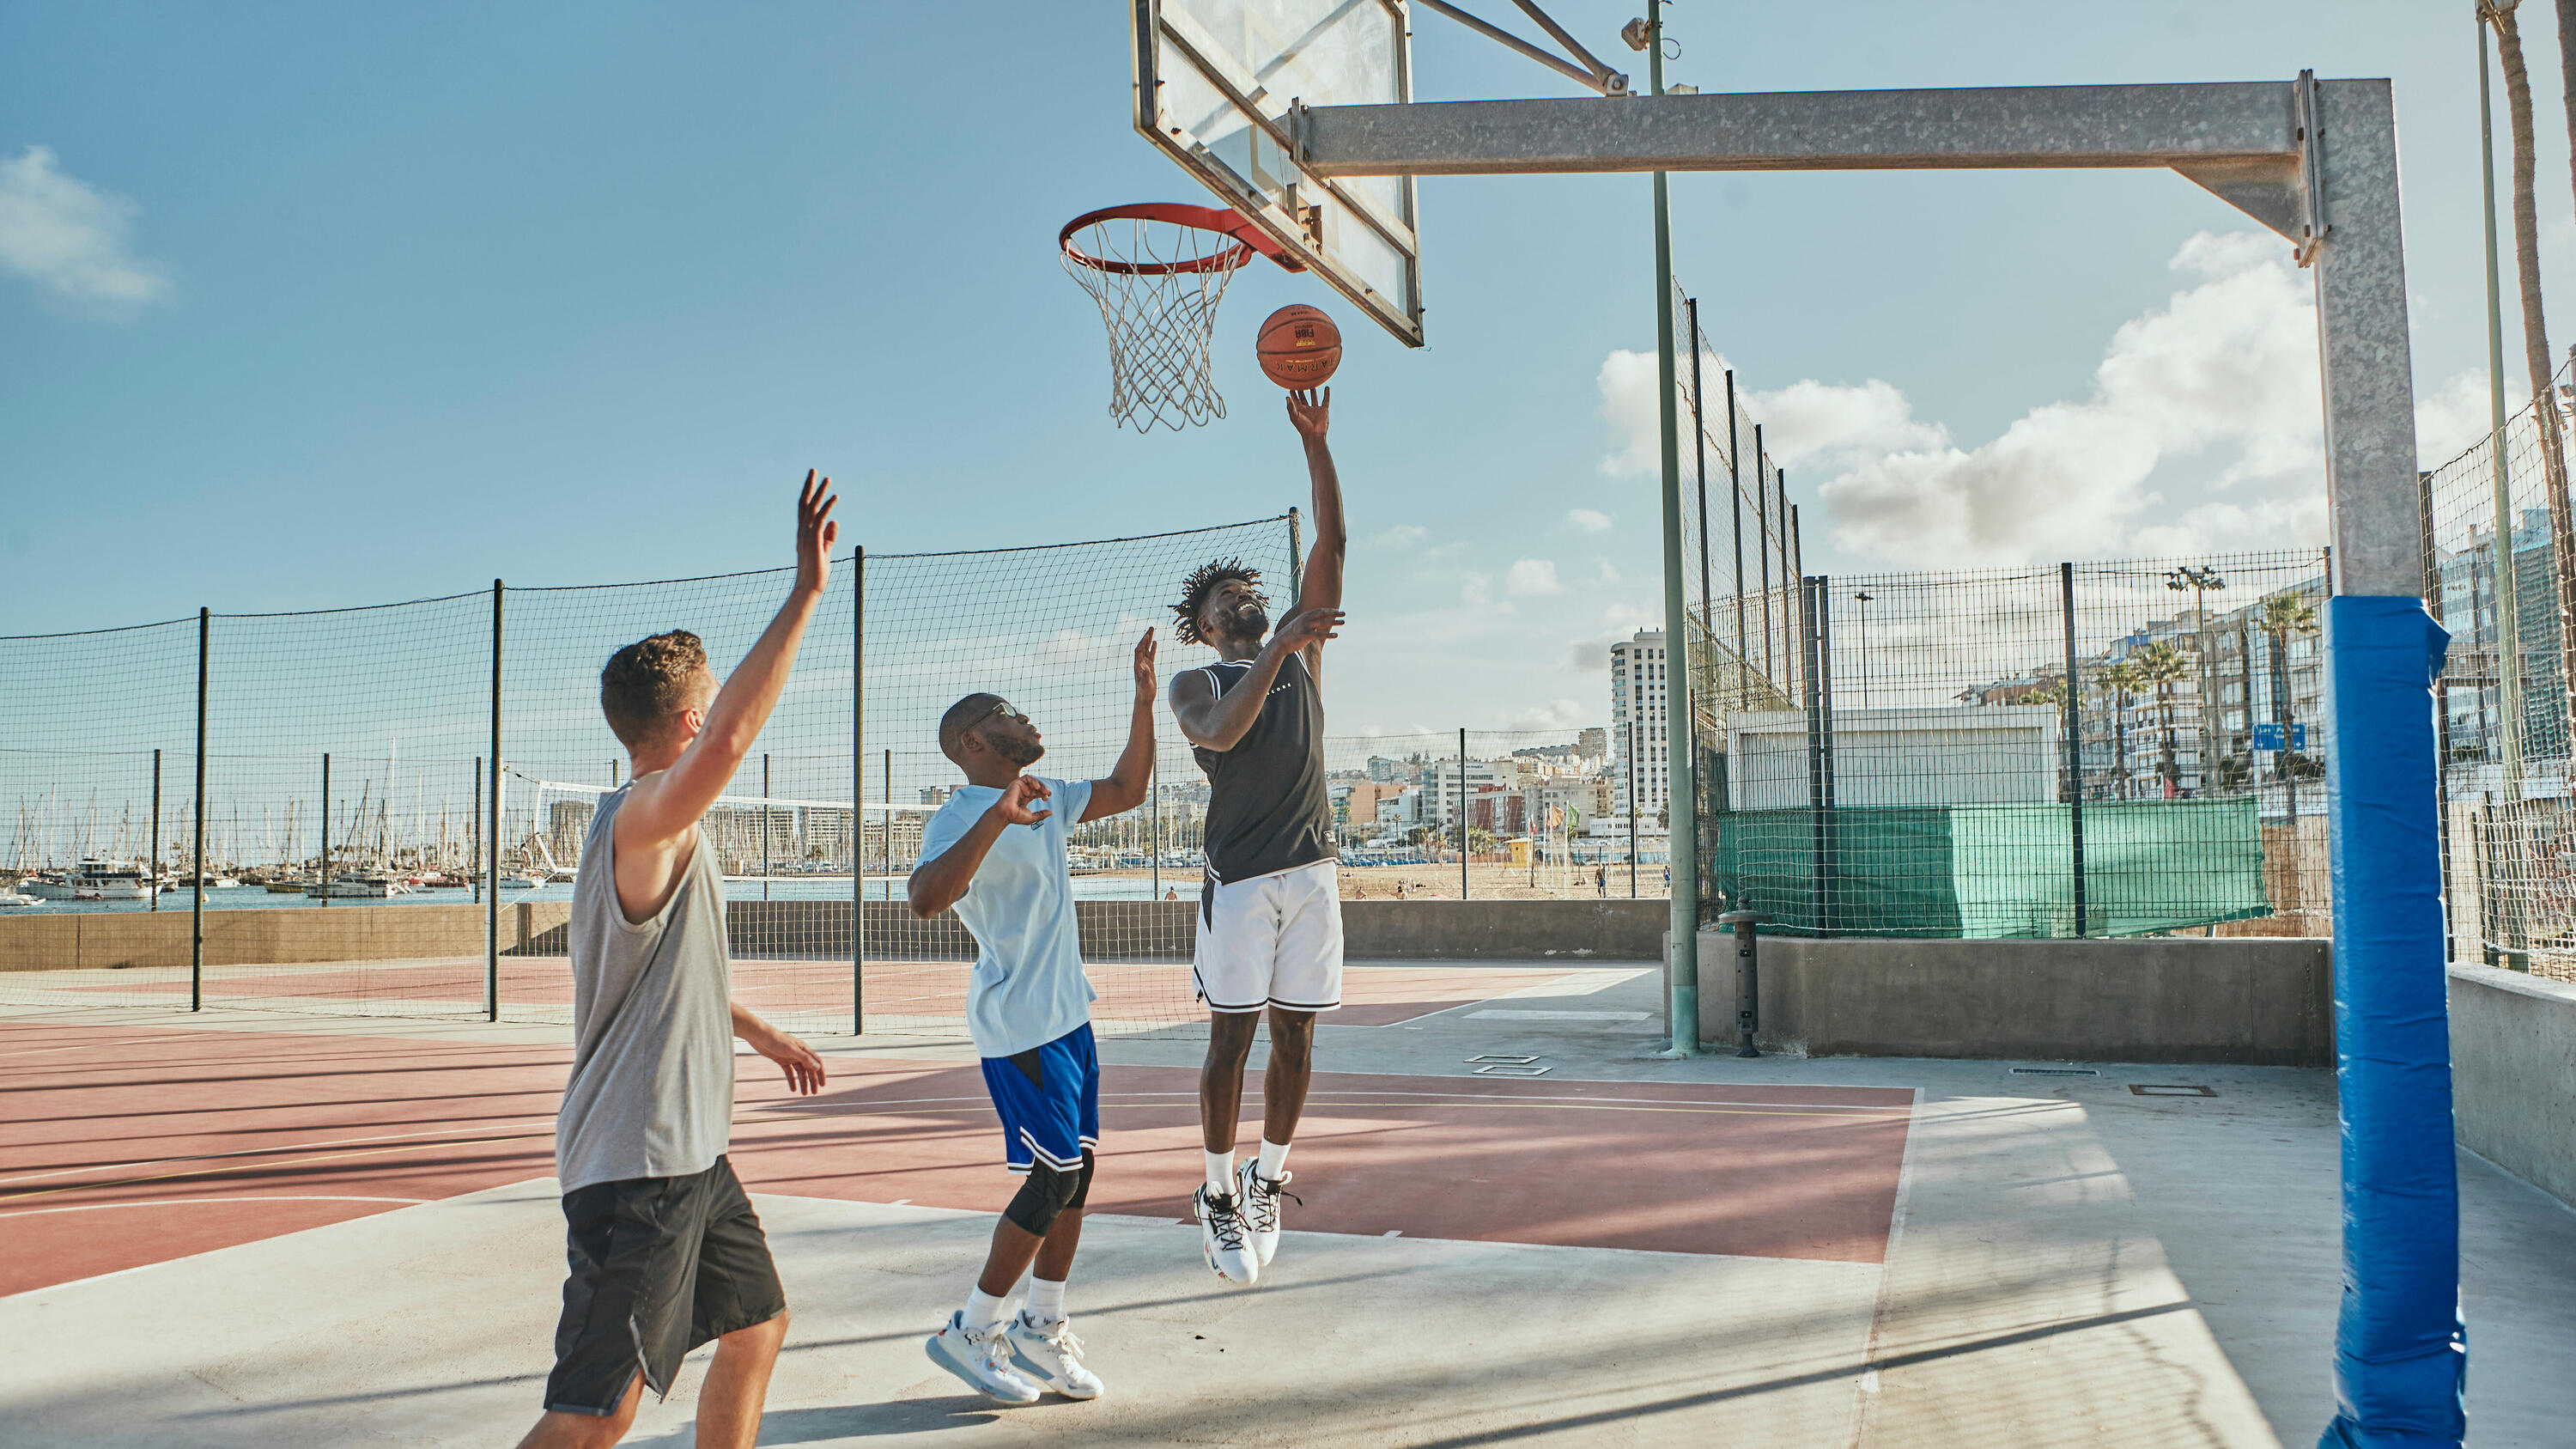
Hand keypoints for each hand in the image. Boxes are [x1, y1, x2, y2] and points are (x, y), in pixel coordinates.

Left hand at [752, 1024, 826, 1094]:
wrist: (760, 1036)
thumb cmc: (776, 1039)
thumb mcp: (791, 1049)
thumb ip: (805, 1058)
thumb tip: (817, 1067)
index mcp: (804, 1049)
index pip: (817, 1062)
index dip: (821, 1073)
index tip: (823, 1084)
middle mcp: (799, 1053)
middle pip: (809, 1069)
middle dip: (812, 1081)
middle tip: (814, 1093)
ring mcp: (790, 1057)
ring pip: (799, 1072)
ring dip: (803, 1082)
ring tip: (804, 1093)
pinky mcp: (781, 1060)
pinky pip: (789, 1072)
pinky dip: (792, 1080)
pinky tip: (793, 1089)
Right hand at [795, 470, 839, 595]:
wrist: (810, 587)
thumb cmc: (817, 573)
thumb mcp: (825, 551)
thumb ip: (829, 536)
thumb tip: (835, 521)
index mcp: (804, 533)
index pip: (804, 509)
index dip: (808, 493)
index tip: (813, 480)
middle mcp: (802, 531)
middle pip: (804, 503)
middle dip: (809, 486)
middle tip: (814, 470)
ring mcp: (806, 535)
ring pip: (811, 508)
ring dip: (819, 492)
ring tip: (827, 479)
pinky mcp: (814, 540)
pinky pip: (820, 519)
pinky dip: (827, 506)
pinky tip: (835, 497)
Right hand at [993, 775, 1052, 826]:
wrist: (1006, 814)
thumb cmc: (1015, 817)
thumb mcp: (1032, 817)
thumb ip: (1041, 815)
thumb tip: (1051, 813)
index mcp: (1026, 798)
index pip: (1037, 792)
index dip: (1044, 793)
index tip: (1047, 797)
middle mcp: (1023, 791)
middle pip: (1037, 786)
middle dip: (1043, 789)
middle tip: (1047, 794)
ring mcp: (1020, 787)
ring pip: (1033, 781)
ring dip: (1040, 784)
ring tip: (1044, 791)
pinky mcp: (1016, 783)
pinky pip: (1027, 777)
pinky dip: (1033, 780)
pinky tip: (1037, 787)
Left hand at [1131, 628, 1158, 702]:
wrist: (1144, 698)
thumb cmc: (1144, 692)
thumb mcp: (1145, 683)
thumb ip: (1145, 674)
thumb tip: (1144, 665)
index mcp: (1138, 665)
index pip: (1139, 650)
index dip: (1143, 642)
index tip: (1148, 635)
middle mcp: (1140, 663)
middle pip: (1142, 647)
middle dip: (1146, 637)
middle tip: (1151, 627)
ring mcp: (1144, 665)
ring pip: (1146, 649)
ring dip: (1149, 640)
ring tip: (1152, 630)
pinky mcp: (1149, 668)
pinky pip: (1151, 655)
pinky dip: (1152, 648)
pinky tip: (1155, 642)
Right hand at [1273, 607, 1343, 652]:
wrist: (1280, 643)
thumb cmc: (1290, 636)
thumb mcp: (1299, 626)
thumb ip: (1308, 623)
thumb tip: (1317, 625)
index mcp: (1304, 616)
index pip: (1320, 611)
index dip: (1330, 610)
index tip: (1338, 611)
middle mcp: (1305, 619)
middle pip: (1323, 614)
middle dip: (1334, 613)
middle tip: (1344, 613)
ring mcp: (1304, 627)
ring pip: (1322, 623)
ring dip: (1334, 622)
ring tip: (1343, 622)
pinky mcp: (1304, 636)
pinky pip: (1319, 635)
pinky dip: (1328, 635)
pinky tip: (1336, 635)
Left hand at [1286, 387, 1328, 443]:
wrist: (1315, 435)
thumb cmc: (1303, 427)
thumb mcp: (1295, 416)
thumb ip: (1290, 407)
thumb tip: (1287, 397)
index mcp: (1299, 410)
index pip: (1294, 399)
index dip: (1292, 392)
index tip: (1290, 383)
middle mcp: (1307, 409)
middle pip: (1303, 397)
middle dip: (1301, 390)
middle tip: (1300, 381)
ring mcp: (1315, 409)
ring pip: (1314, 397)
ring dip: (1313, 391)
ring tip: (1312, 383)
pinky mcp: (1323, 410)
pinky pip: (1325, 400)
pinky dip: (1326, 394)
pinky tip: (1327, 387)